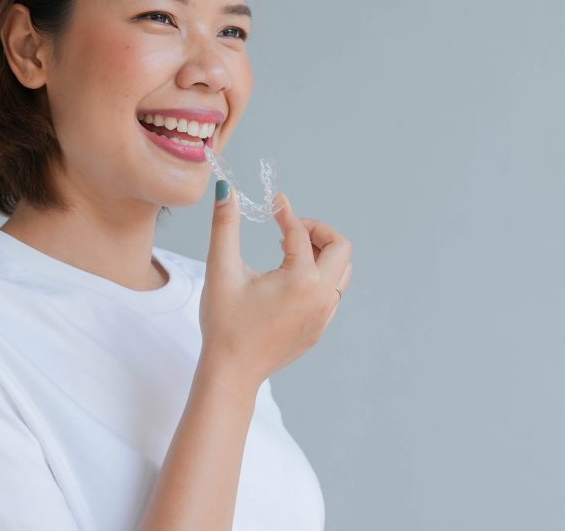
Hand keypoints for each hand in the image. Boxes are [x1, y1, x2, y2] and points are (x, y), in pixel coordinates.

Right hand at [198, 183, 352, 391]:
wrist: (232, 372)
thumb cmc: (225, 324)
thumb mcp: (222, 270)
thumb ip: (225, 226)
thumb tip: (226, 191)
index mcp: (302, 280)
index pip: (300, 232)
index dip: (285, 212)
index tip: (273, 204)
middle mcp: (322, 297)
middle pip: (341, 247)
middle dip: (317, 231)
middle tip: (290, 230)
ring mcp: (325, 315)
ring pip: (342, 271)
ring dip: (322, 254)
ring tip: (290, 251)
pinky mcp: (320, 328)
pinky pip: (333, 292)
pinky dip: (320, 276)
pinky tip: (290, 278)